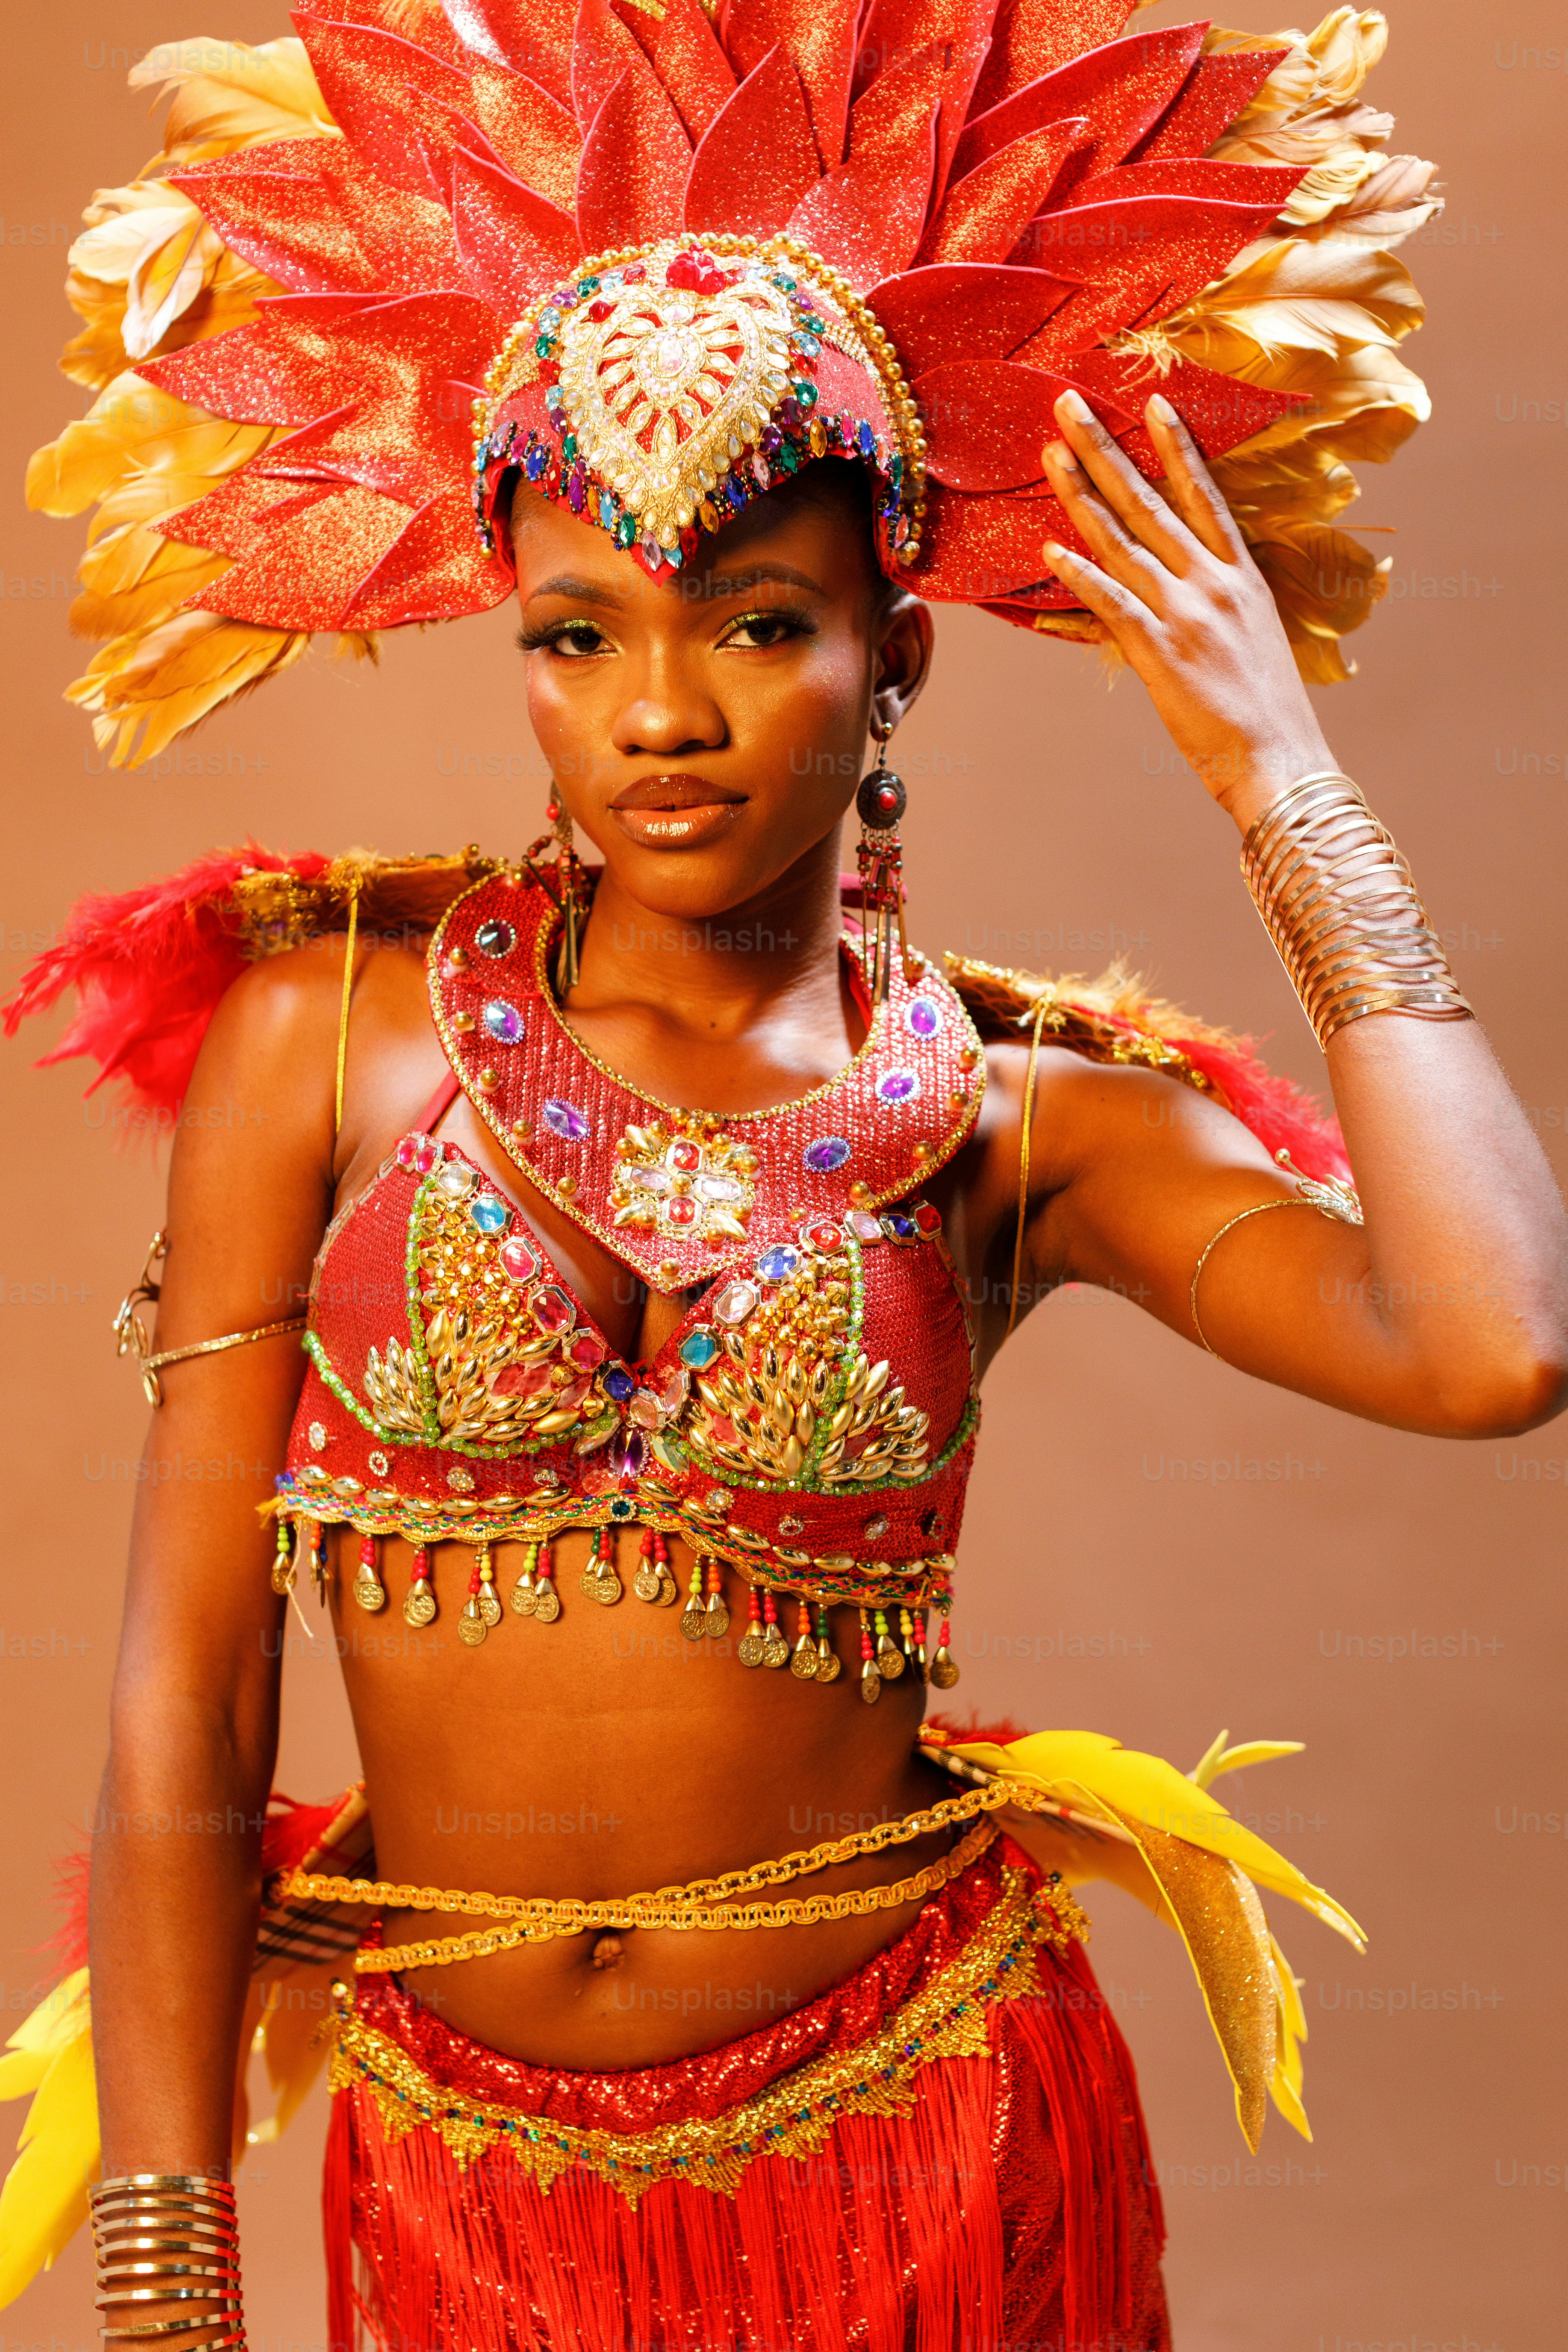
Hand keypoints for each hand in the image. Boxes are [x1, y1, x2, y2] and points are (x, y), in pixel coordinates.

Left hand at [1041, 389, 1335, 830]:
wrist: (1280, 758)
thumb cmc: (1267, 710)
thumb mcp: (1253, 641)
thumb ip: (1219, 608)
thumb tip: (1188, 593)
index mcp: (1241, 577)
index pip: (1205, 496)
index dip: (1179, 447)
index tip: (1155, 402)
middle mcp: (1212, 583)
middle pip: (1151, 503)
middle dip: (1106, 450)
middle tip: (1070, 404)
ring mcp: (1185, 613)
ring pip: (1124, 541)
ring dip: (1083, 495)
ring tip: (1051, 453)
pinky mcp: (1160, 651)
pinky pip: (1112, 603)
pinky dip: (1080, 575)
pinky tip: (1050, 549)